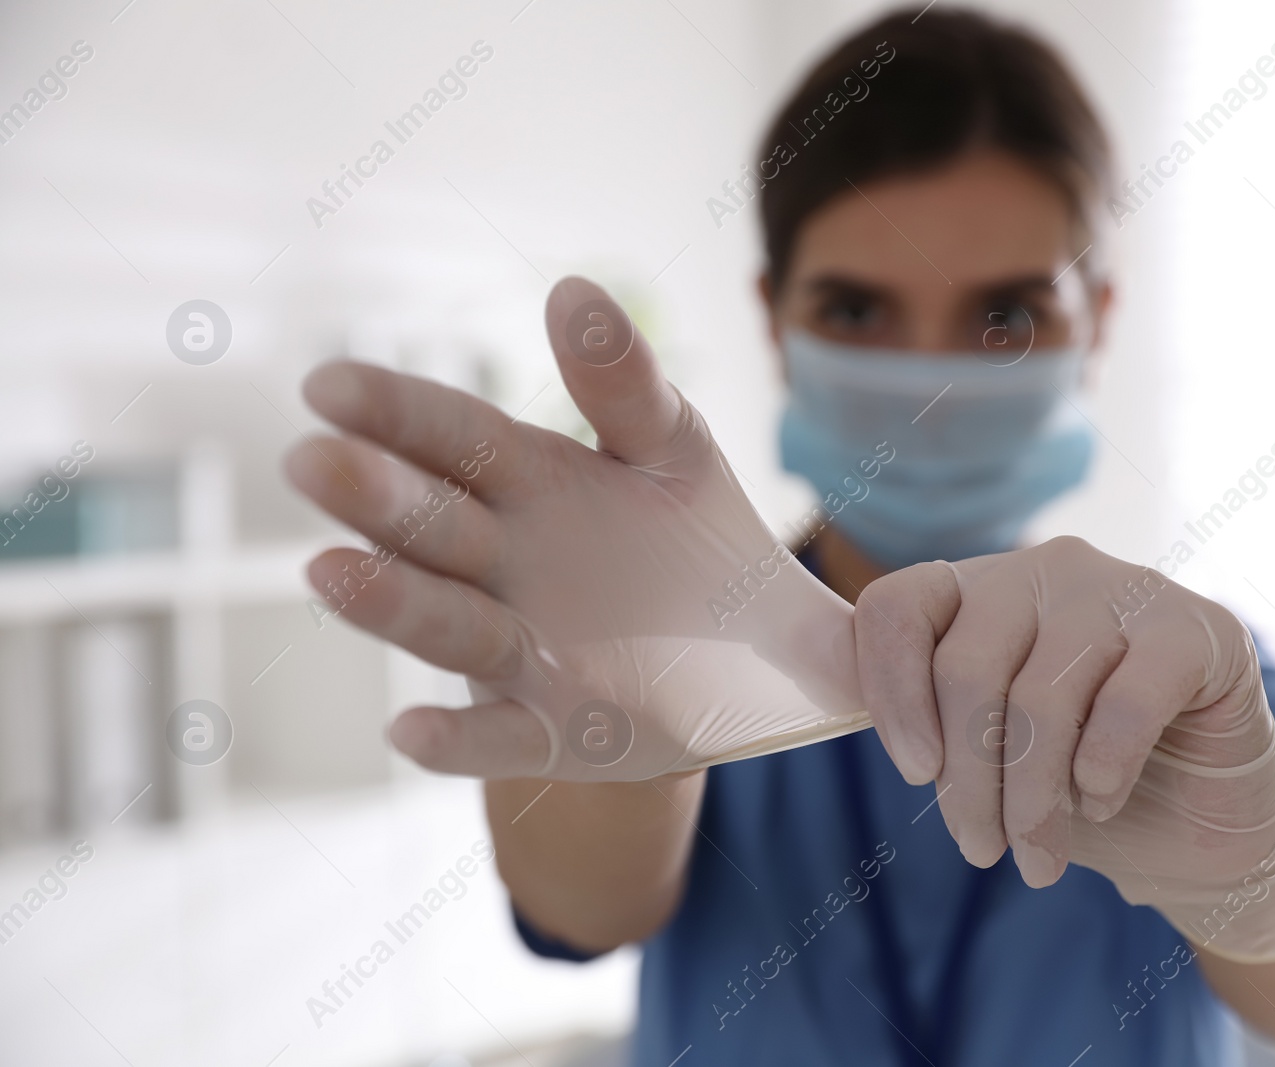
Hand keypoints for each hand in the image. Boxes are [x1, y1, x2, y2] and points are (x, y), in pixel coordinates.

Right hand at [287, 277, 867, 780]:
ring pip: (450, 625)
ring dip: (392, 604)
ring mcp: (523, 650)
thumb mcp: (671, 449)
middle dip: (376, 497)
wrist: (753, 652)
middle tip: (312, 460)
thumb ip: (625, 384)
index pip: (452, 436)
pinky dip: (456, 740)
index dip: (394, 412)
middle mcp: (504, 563)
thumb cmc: (695, 535)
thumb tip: (571, 287)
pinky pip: (498, 741)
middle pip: (431, 526)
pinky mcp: (555, 731)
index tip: (327, 385)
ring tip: (329, 572)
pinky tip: (407, 733)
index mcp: (529, 480)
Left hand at [855, 536, 1274, 960]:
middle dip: (967, 779)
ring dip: (1032, 798)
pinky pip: (1125, 702)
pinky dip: (1102, 769)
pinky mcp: (1201, 630)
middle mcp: (1049, 570)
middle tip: (982, 850)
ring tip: (1036, 858)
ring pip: (1041, 694)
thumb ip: (908, 705)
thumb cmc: (1073, 786)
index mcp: (982, 588)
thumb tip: (806, 666)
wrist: (1199, 831)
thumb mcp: (979, 752)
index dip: (890, 692)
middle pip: (968, 666)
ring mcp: (1129, 589)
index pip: (898, 605)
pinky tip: (1102, 801)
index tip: (916, 772)